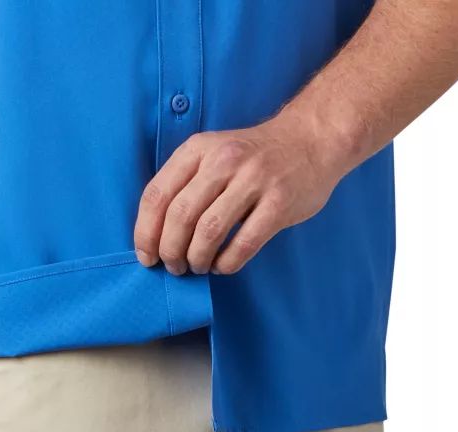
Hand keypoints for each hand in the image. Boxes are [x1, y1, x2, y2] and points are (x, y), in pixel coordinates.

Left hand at [133, 114, 346, 275]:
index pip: (157, 195)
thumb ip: (183, 185)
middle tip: (174, 266)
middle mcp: (224, 161)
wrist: (311, 139)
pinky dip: (226, 263)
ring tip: (197, 267)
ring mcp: (254, 181)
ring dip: (196, 259)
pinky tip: (222, 265)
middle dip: (170, 251)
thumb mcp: (211, 153)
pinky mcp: (279, 203)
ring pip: (209, 232)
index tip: (147, 257)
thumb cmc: (252, 157)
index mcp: (198, 149)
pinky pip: (243, 244)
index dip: (145, 233)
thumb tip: (153, 237)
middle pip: (180, 217)